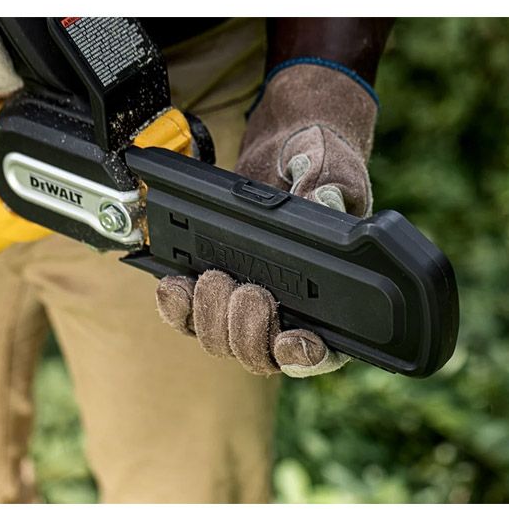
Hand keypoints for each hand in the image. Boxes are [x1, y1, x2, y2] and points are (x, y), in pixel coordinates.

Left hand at [156, 61, 378, 376]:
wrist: (285, 152)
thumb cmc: (320, 165)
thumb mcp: (333, 170)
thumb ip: (330, 190)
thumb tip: (323, 205)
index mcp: (333, 299)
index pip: (320, 351)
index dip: (304, 356)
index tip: (291, 339)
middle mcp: (288, 312)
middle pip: (260, 353)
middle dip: (247, 330)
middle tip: (246, 290)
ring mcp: (246, 305)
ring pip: (220, 340)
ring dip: (210, 317)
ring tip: (214, 278)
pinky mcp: (212, 290)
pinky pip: (188, 316)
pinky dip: (178, 306)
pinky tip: (175, 285)